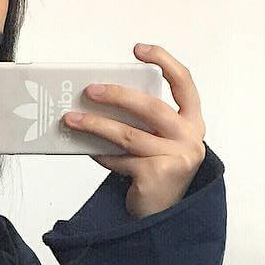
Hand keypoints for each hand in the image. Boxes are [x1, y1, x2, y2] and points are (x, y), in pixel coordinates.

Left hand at [62, 43, 206, 218]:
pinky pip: (120, 159)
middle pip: (151, 107)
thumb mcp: (159, 142)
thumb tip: (101, 100)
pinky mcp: (156, 175)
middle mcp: (190, 138)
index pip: (184, 82)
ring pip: (128, 135)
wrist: (164, 216)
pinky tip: (86, 148)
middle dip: (117, 96)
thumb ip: (145, 122)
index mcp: (193, 122)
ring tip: (71, 119)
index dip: (164, 61)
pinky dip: (101, 154)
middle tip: (89, 90)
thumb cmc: (157, 172)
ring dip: (96, 125)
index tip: (138, 49)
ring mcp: (176, 158)